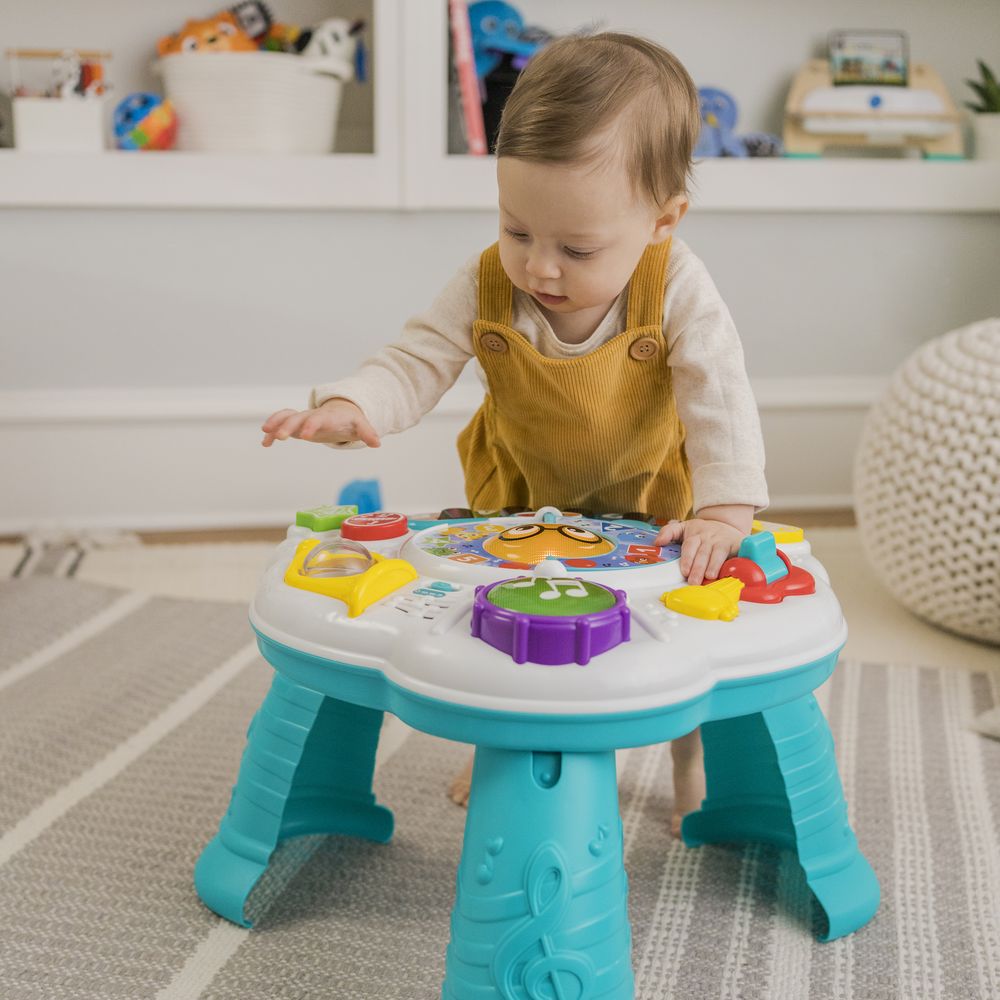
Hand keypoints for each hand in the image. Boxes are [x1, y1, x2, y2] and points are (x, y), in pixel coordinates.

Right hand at [260, 397, 380, 447]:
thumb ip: (367, 433)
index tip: (305, 435)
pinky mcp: (296, 424)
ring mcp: (302, 418)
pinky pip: (281, 423)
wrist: (341, 412)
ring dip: (276, 424)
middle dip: (289, 426)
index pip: (319, 419)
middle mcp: (312, 416)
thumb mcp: (359, 426)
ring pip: (286, 417)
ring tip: (266, 434)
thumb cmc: (349, 420)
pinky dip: (273, 432)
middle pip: (298, 418)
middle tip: (281, 437)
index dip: (312, 426)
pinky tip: (265, 443)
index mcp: (327, 417)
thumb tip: (377, 443)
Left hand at [655, 515, 747, 585]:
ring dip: (714, 565)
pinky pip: (736, 553)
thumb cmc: (703, 531)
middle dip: (698, 567)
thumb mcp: (684, 527)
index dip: (687, 559)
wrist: (727, 523)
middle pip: (703, 552)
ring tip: (710, 576)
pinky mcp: (737, 544)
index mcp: (695, 534)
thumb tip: (657, 542)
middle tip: (694, 581)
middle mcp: (709, 537)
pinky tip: (730, 571)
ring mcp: (723, 540)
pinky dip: (734, 561)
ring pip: (718, 553)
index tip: (684, 571)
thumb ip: (669, 532)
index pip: (689, 546)